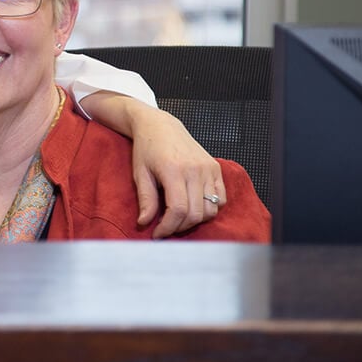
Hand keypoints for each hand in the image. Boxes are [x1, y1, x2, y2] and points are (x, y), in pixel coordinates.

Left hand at [79, 92, 224, 237]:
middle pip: (196, 213)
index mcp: (173, 170)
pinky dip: (211, 209)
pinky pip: (221, 199)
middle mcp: (195, 170)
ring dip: (196, 220)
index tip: (158, 234)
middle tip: (166, 228)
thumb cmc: (147, 148)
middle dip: (180, 227)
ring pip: (211, 209)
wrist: (160, 126)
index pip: (178, 209)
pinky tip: (194, 207)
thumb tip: (144, 223)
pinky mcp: (216, 168)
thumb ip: (145, 199)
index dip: (168, 227)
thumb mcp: (140, 173)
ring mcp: (208, 169)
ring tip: (178, 218)